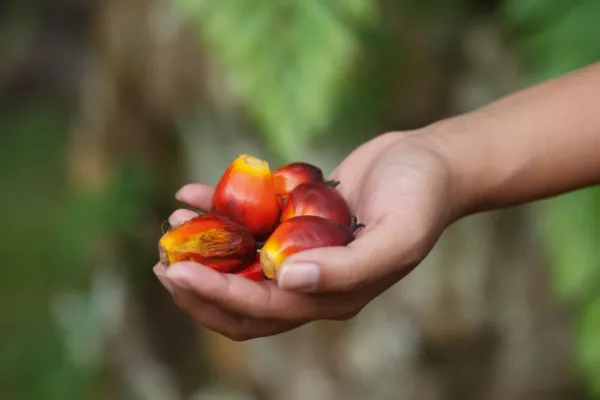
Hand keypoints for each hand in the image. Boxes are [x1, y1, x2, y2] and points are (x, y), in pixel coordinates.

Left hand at [153, 130, 461, 340]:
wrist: (431, 163)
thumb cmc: (421, 198)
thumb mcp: (397, 235)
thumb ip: (347, 269)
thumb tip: (286, 281)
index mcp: (332, 297)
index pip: (262, 310)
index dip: (216, 295)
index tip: (176, 271)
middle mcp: (311, 282)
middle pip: (242, 300)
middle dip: (198, 287)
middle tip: (162, 260)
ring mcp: (302, 251)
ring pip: (240, 263)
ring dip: (203, 249)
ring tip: (171, 225)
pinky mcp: (297, 220)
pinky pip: (251, 222)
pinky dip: (219, 211)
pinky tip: (191, 193)